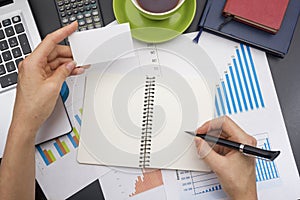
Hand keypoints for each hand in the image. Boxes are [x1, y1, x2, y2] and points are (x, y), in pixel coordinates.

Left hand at [11, 21, 83, 135]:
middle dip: (69, 53)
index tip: (72, 27)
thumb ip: (63, 72)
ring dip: (68, 63)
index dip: (63, 32)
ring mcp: (36, 71)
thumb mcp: (53, 86)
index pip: (49, 41)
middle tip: (82, 56)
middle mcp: (32, 65)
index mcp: (32, 63)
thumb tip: (70, 64)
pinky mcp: (39, 78)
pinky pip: (54, 69)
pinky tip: (74, 71)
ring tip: (81, 66)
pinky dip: (64, 70)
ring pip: (55, 61)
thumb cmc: (33, 107)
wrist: (27, 121)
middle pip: (54, 52)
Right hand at [195, 116, 257, 199]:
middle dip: (209, 133)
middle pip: (222, 127)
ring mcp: (239, 145)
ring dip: (210, 140)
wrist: (243, 195)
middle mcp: (244, 140)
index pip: (225, 123)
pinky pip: (220, 142)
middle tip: (200, 138)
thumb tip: (198, 140)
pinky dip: (212, 146)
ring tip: (204, 148)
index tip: (201, 131)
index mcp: (244, 141)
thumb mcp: (219, 166)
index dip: (210, 125)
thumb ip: (206, 152)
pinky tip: (209, 153)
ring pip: (220, 135)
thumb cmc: (240, 184)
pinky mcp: (234, 149)